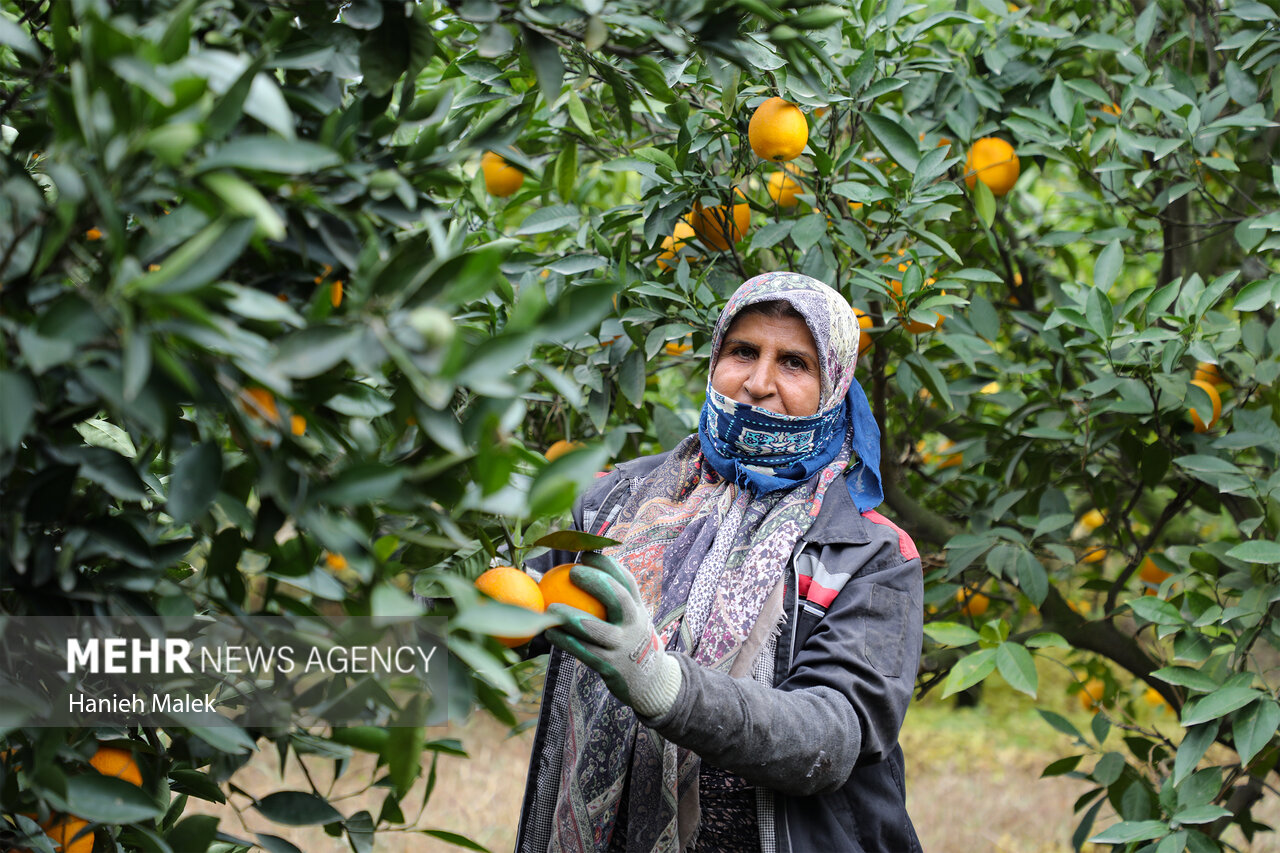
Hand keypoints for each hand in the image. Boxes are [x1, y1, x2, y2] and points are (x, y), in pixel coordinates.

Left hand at [545, 552, 682, 718]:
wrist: (651, 682)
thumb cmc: (630, 641)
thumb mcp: (631, 619)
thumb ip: (615, 600)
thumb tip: (581, 570)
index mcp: (638, 609)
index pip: (627, 581)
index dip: (608, 564)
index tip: (586, 554)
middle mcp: (634, 624)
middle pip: (619, 598)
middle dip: (597, 582)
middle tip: (573, 572)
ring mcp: (623, 646)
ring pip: (596, 629)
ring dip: (571, 617)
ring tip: (550, 607)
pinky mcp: (611, 666)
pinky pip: (584, 651)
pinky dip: (565, 641)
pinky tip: (549, 632)